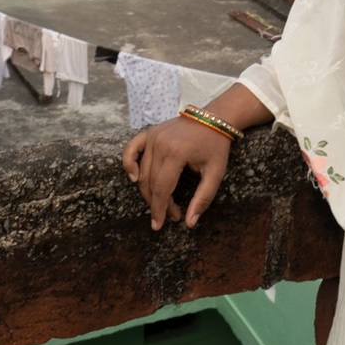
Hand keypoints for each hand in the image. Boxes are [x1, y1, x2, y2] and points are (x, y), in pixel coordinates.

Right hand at [122, 115, 230, 230]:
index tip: (160, 225)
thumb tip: (189, 223)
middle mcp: (160, 144)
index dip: (160, 210)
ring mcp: (153, 136)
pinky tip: (134, 177)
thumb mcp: (216, 174)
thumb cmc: (216, 146)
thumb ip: (203, 198)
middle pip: (150, 183)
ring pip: (142, 172)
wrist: (215, 119)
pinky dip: (128, 163)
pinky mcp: (150, 132)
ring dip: (148, 192)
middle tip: (170, 214)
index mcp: (177, 153)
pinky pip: (131, 149)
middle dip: (157, 203)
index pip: (161, 189)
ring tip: (162, 204)